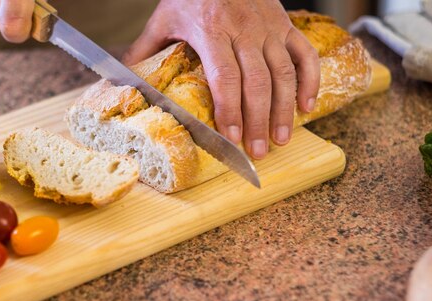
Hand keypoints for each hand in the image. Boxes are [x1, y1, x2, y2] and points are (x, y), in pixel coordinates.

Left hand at [123, 0, 319, 158]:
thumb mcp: (164, 16)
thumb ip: (147, 49)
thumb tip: (122, 79)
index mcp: (212, 30)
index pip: (225, 77)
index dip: (229, 110)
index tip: (231, 137)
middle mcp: (245, 30)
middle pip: (257, 82)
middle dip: (258, 121)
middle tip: (257, 152)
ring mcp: (269, 27)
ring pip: (283, 73)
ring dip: (283, 110)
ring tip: (280, 140)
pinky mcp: (286, 24)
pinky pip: (305, 55)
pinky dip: (310, 81)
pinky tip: (306, 108)